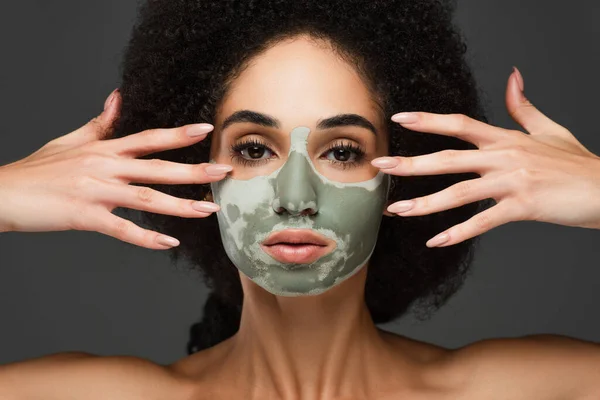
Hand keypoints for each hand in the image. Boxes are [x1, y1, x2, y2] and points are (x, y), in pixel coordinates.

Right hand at [0, 89, 231, 249]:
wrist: (2, 193)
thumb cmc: (38, 170)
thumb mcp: (71, 140)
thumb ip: (100, 123)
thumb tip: (118, 97)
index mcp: (104, 149)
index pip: (148, 138)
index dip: (178, 134)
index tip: (206, 129)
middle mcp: (104, 167)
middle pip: (157, 168)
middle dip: (194, 171)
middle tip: (224, 171)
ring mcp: (95, 191)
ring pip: (146, 198)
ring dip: (180, 205)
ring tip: (208, 210)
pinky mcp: (83, 216)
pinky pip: (121, 229)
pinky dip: (146, 237)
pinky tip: (168, 242)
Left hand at [372, 67, 599, 247]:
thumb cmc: (577, 163)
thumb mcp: (549, 129)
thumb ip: (523, 106)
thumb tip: (512, 78)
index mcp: (506, 138)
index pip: (459, 124)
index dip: (428, 120)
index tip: (400, 119)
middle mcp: (504, 156)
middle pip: (449, 158)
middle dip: (411, 164)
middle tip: (380, 166)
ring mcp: (512, 181)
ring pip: (459, 192)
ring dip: (424, 203)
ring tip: (397, 210)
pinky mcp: (523, 206)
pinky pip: (483, 221)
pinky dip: (458, 232)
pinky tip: (436, 241)